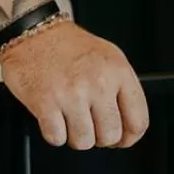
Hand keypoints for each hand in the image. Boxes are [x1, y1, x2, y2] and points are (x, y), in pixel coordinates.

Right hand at [0, 20, 149, 150]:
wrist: (34, 32)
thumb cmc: (70, 46)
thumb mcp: (109, 58)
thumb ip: (122, 89)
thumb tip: (129, 125)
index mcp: (119, 71)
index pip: (138, 120)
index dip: (130, 137)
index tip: (122, 139)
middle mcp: (98, 83)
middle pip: (110, 136)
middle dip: (100, 138)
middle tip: (91, 126)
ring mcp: (72, 93)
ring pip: (84, 142)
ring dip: (76, 137)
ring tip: (71, 120)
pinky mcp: (46, 102)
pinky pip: (57, 138)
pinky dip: (54, 134)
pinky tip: (54, 117)